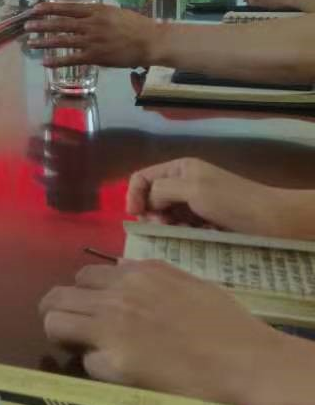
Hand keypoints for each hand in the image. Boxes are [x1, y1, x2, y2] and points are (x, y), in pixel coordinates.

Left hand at [26, 2, 158, 68]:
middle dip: (41, 24)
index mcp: (96, 11)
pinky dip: (57, 61)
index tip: (36, 9)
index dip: (49, 8)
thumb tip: (83, 13)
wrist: (151, 41)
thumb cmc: (136, 26)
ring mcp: (92, 40)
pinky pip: (72, 59)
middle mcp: (91, 24)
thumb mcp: (115, 12)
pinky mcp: (95, 56)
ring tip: (31, 43)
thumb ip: (98, 14)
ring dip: (44, 42)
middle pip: (60, 23)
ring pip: (62, 40)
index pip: (67, 8)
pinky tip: (45, 62)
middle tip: (26, 26)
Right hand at [39, 260, 295, 404]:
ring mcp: (138, 277)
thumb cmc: (192, 387)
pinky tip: (138, 296)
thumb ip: (99, 364)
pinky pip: (122, 264)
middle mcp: (114, 297)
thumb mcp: (135, 387)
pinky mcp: (162, 267)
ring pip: (87, 273)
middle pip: (61, 293)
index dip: (54, 334)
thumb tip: (85, 349)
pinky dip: (119, 279)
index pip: (52, 320)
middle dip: (59, 310)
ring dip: (86, 291)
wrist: (249, 364)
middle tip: (73, 325)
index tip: (68, 344)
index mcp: (105, 330)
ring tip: (105, 307)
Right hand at [126, 158, 314, 238]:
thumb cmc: (230, 200)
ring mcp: (193, 202)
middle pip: (151, 197)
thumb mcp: (192, 189)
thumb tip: (148, 202)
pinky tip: (190, 236)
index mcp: (179, 169)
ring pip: (165, 214)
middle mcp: (183, 182)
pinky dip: (180, 231)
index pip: (142, 178)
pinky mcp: (202, 219)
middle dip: (151, 213)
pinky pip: (180, 225)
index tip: (136, 215)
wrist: (269, 219)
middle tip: (161, 227)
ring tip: (178, 232)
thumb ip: (162, 190)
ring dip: (166, 225)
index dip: (134, 195)